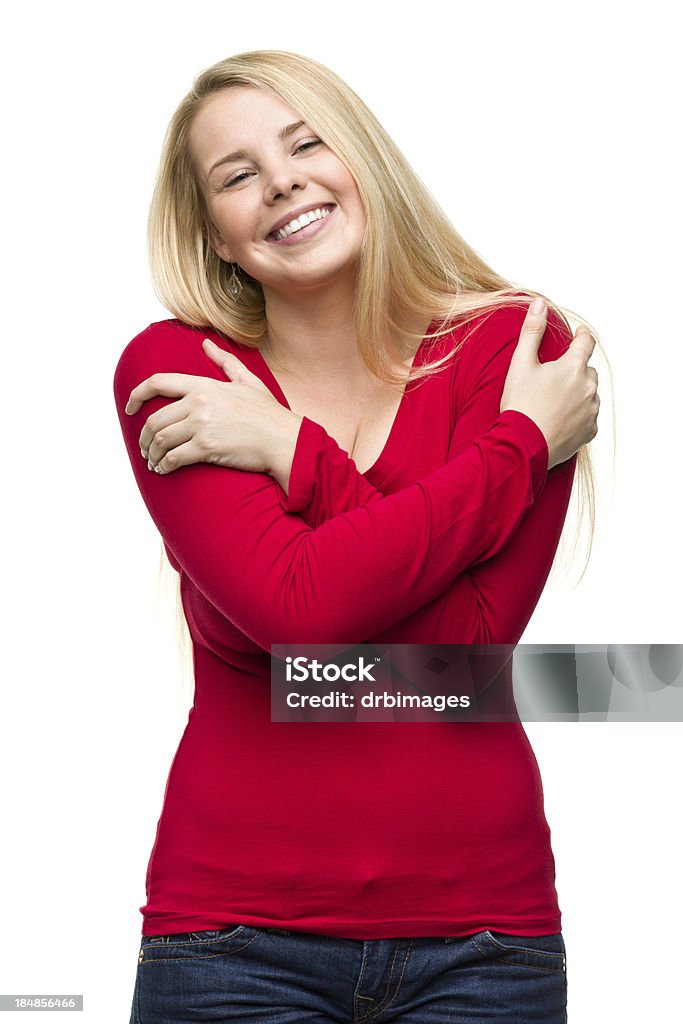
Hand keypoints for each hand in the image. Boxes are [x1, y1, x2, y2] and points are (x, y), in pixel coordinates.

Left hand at [125, 340, 301, 478]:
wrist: (285, 441)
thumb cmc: (270, 415)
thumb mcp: (248, 381)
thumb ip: (225, 362)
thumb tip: (206, 343)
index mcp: (204, 385)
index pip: (158, 383)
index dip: (136, 395)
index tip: (128, 408)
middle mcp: (199, 403)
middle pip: (154, 419)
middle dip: (144, 437)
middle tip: (145, 448)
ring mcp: (201, 426)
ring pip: (160, 440)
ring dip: (152, 454)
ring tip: (154, 462)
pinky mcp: (206, 448)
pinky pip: (173, 458)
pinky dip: (164, 466)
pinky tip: (164, 470)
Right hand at [500, 300, 599, 469]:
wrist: (521, 446)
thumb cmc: (520, 405)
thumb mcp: (521, 364)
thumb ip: (532, 331)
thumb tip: (539, 304)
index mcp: (574, 367)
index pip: (586, 342)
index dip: (582, 336)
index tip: (579, 334)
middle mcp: (589, 387)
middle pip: (587, 370)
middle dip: (575, 369)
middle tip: (555, 377)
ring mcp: (591, 410)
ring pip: (589, 394)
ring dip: (578, 393)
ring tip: (555, 401)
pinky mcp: (590, 431)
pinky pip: (588, 417)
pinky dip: (578, 414)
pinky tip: (559, 418)